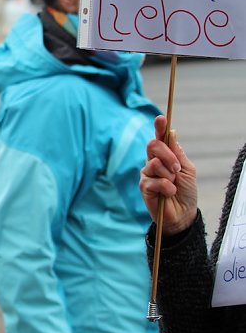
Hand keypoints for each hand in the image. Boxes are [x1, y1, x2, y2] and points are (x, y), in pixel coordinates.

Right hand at [140, 115, 198, 235]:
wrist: (183, 213)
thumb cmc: (186, 192)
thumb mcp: (188, 169)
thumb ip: (177, 153)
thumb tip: (171, 133)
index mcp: (165, 156)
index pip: (160, 138)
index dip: (160, 127)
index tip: (161, 118)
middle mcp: (153, 162)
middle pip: (153, 145)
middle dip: (168, 155)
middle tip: (177, 169)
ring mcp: (147, 173)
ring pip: (153, 163)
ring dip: (168, 174)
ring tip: (173, 185)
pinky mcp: (143, 186)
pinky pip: (153, 179)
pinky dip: (166, 186)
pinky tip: (169, 193)